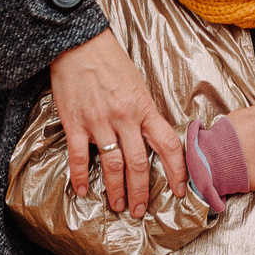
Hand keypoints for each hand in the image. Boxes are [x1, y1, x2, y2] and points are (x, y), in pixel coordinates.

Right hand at [48, 29, 183, 216]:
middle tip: (139, 210)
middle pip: (139, 164)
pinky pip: (78, 157)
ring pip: (112, 165)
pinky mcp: (75, 122)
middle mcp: (125, 117)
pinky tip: (84, 190)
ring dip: (115, 190)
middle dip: (141, 192)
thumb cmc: (111, 62)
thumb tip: (153, 137)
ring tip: (117, 205)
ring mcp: (99, 122)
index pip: (168, 145)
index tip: (179, 190)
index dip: (177, 171)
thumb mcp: (138, 85)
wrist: (79, 44)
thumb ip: (145, 112)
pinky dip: (81, 177)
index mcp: (144, 107)